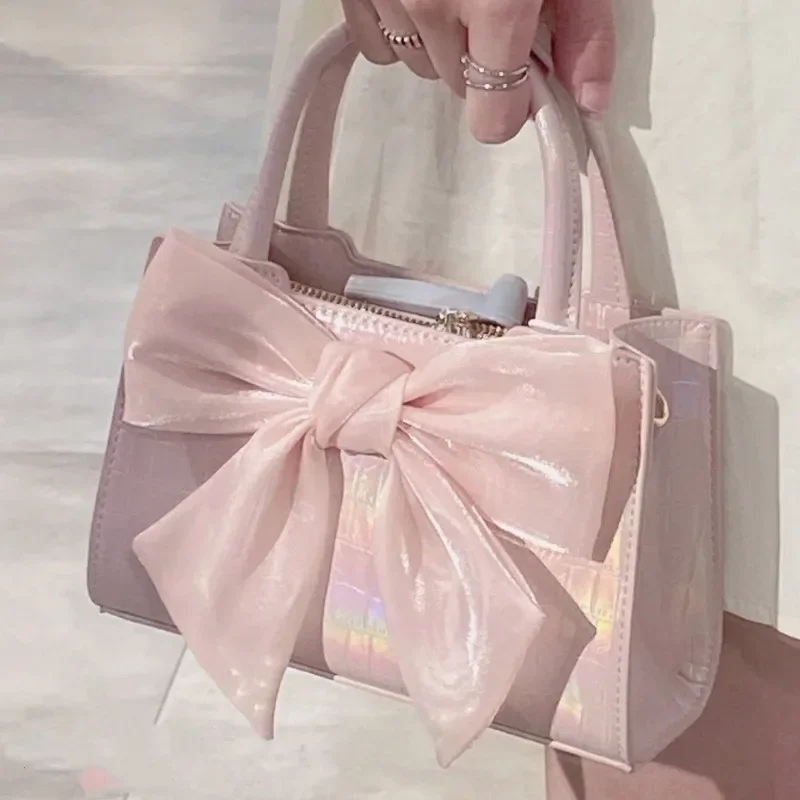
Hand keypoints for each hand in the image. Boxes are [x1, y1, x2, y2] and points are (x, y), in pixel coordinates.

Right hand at [342, 0, 613, 143]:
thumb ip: (585, 31)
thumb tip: (590, 103)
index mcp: (495, 2)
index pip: (492, 119)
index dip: (509, 109)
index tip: (519, 86)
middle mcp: (431, 7)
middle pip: (460, 89)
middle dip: (481, 60)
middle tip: (493, 6)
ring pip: (419, 66)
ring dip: (440, 44)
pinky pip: (378, 44)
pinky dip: (398, 30)